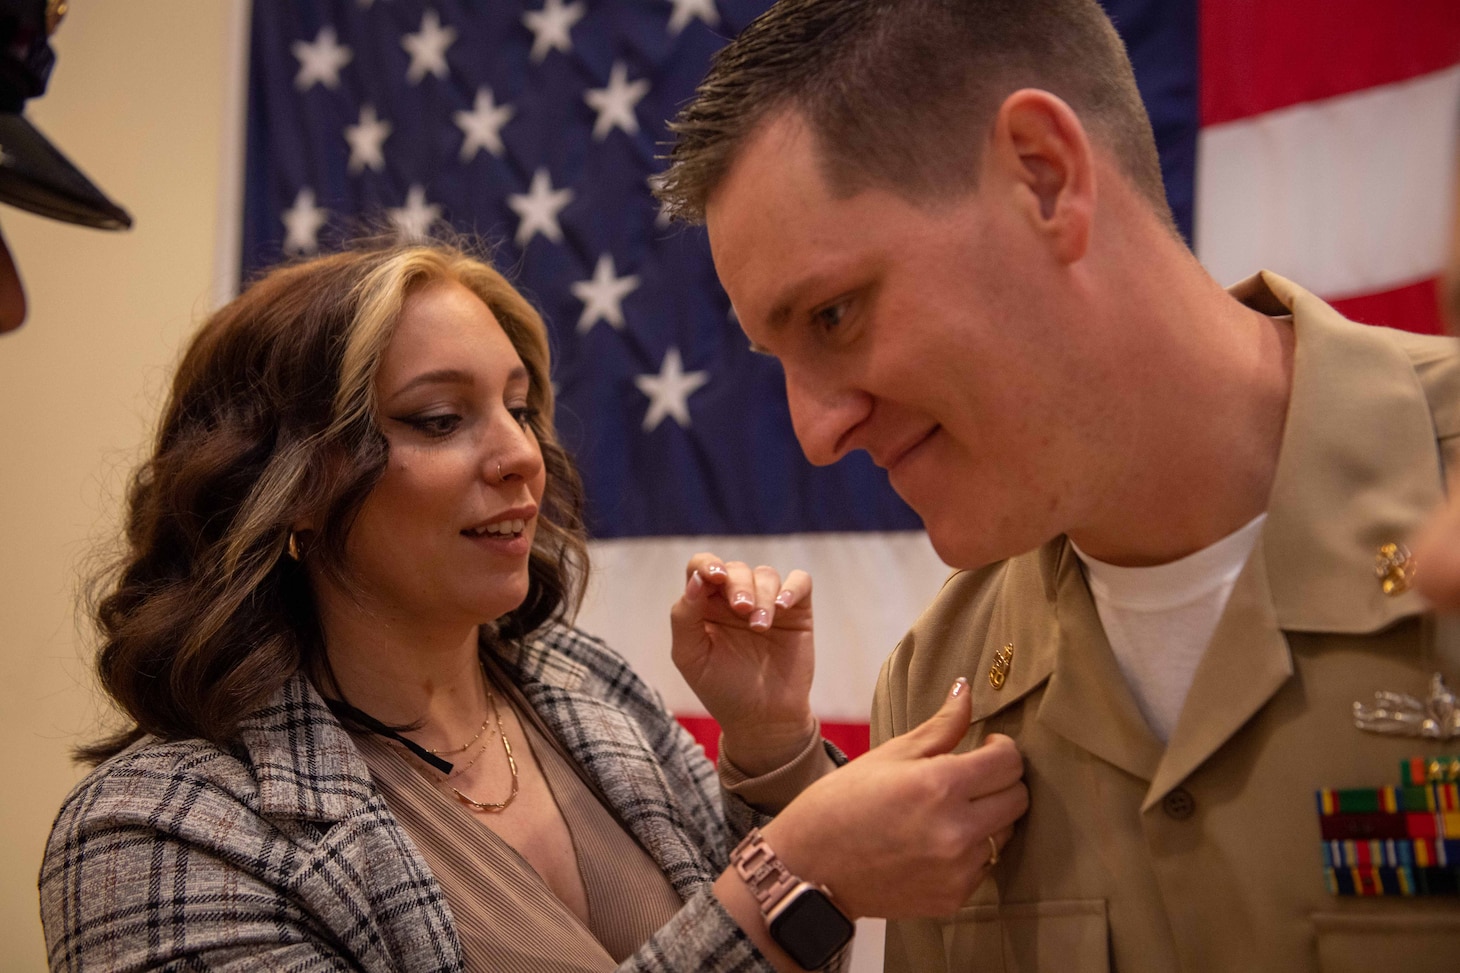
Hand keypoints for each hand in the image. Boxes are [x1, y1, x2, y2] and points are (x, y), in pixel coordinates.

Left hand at [670, 554, 815, 774]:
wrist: (763, 719)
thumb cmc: (722, 689)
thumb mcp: (691, 657)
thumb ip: (684, 617)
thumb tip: (695, 580)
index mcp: (705, 605)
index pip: (701, 567)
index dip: (707, 564)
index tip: (714, 578)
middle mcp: (735, 598)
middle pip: (736, 568)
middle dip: (738, 586)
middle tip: (742, 610)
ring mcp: (768, 603)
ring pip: (766, 574)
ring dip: (763, 595)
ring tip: (760, 626)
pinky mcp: (797, 611)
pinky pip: (800, 582)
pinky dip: (792, 587)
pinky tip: (783, 607)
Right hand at [760, 678, 1027, 919]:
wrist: (807, 869)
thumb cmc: (840, 803)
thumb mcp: (889, 755)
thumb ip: (940, 727)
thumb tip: (966, 690)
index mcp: (939, 786)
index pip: (1009, 762)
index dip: (1003, 748)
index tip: (986, 747)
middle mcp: (957, 831)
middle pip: (1019, 799)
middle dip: (1002, 781)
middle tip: (973, 777)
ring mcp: (958, 870)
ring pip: (1006, 834)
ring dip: (989, 818)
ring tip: (951, 811)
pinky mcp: (954, 899)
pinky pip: (984, 866)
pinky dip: (971, 850)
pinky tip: (937, 842)